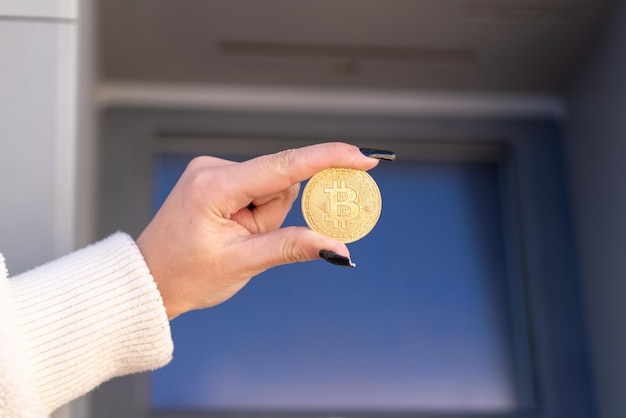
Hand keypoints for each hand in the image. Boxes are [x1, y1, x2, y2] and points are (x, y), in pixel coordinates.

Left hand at [136, 142, 391, 318]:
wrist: (149, 280)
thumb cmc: (187, 276)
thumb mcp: (243, 263)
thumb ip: (292, 247)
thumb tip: (339, 248)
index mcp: (216, 186)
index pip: (284, 167)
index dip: (328, 159)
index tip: (364, 158)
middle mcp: (213, 169)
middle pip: (278, 182)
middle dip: (276, 214)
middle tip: (250, 241)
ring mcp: (212, 172)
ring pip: (269, 187)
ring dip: (264, 217)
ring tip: (235, 239)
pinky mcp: (215, 179)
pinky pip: (255, 189)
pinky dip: (255, 212)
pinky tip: (232, 231)